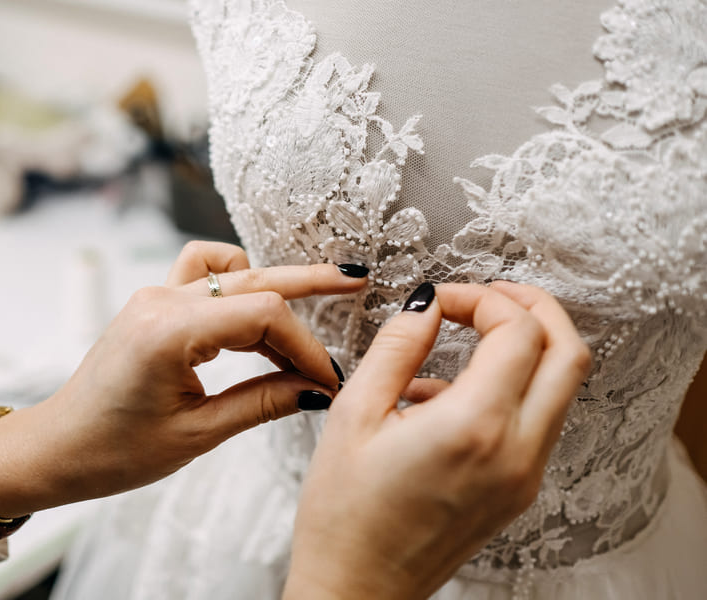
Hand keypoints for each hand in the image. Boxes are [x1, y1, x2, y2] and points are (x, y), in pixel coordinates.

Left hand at [0, 242, 367, 515]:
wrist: (57, 447)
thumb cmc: (112, 450)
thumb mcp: (196, 434)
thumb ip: (262, 403)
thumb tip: (317, 389)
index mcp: (168, 332)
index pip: (263, 316)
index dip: (306, 345)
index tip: (328, 379)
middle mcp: (160, 300)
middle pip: (253, 278)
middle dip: (310, 283)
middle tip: (356, 281)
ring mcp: (154, 295)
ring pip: (231, 269)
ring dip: (273, 281)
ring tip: (315, 295)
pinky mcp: (153, 302)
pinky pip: (203, 271)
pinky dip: (236, 280)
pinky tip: (254, 307)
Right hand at [285, 281, 590, 599]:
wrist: (359, 589)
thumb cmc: (344, 514)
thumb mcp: (353, 414)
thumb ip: (396, 347)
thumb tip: (426, 304)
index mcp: (473, 428)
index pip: (518, 330)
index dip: (481, 297)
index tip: (442, 299)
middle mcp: (516, 452)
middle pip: (569, 353)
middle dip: (534, 307)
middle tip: (488, 295)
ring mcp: (526, 476)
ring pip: (561, 387)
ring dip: (525, 347)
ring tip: (465, 339)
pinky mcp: (520, 491)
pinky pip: (537, 420)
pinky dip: (511, 388)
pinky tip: (447, 395)